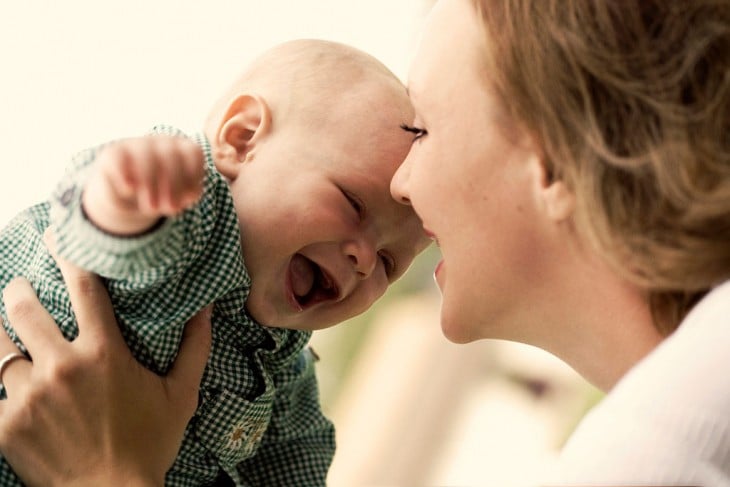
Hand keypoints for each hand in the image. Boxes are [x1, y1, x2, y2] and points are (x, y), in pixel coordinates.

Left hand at [0, 249, 211, 486]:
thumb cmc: (149, 445)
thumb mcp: (180, 396)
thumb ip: (194, 348)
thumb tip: (206, 309)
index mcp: (104, 353)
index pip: (84, 288)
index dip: (67, 256)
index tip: (55, 237)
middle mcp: (62, 366)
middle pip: (24, 308)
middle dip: (18, 292)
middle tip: (19, 290)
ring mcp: (28, 395)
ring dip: (3, 337)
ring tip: (6, 333)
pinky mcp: (5, 424)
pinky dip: (2, 386)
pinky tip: (12, 385)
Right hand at [83, 135, 204, 234]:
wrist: (129, 195)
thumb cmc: (163, 194)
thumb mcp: (178, 197)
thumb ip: (186, 196)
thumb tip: (187, 197)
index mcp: (183, 148)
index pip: (193, 153)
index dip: (193, 177)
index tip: (188, 200)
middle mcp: (162, 141)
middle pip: (170, 156)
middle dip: (172, 185)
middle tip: (169, 209)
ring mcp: (137, 144)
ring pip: (145, 157)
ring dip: (151, 184)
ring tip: (151, 209)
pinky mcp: (113, 152)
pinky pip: (118, 159)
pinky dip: (124, 176)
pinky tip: (129, 191)